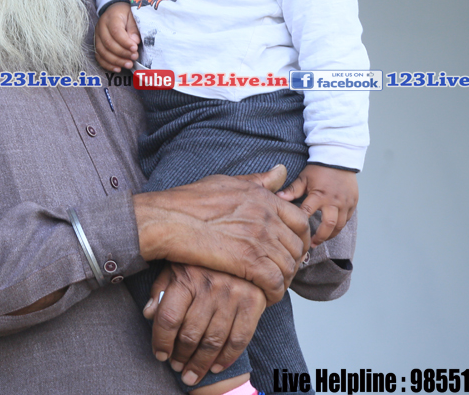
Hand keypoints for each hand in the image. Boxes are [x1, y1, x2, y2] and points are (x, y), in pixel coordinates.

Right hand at [95, 2, 139, 71]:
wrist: (115, 9)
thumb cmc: (126, 14)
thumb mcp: (133, 16)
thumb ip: (134, 28)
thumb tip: (134, 42)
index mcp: (111, 17)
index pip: (116, 31)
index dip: (125, 42)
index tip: (135, 48)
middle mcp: (101, 27)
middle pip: (108, 43)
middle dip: (122, 53)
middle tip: (134, 57)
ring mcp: (97, 36)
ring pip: (102, 51)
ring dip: (116, 61)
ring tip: (128, 64)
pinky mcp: (96, 43)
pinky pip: (98, 56)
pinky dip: (107, 64)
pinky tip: (117, 68)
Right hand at [134, 164, 310, 303]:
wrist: (167, 220)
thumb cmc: (188, 201)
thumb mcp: (227, 182)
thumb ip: (257, 181)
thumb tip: (281, 171)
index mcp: (262, 197)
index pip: (301, 220)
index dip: (302, 239)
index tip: (293, 249)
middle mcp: (265, 216)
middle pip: (297, 246)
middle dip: (293, 262)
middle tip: (281, 272)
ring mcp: (259, 239)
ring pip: (289, 267)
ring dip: (284, 280)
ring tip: (271, 286)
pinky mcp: (249, 262)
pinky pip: (275, 283)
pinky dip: (274, 293)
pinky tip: (264, 296)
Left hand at [142, 263, 264, 387]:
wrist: (244, 246)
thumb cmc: (202, 261)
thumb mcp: (176, 266)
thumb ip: (160, 288)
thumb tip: (148, 313)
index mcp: (186, 276)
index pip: (168, 318)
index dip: (161, 341)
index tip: (160, 354)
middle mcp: (210, 286)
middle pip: (190, 334)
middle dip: (181, 357)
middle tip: (177, 367)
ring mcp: (233, 295)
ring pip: (213, 341)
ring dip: (200, 364)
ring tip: (192, 374)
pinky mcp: (252, 302)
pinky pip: (239, 339)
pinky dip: (226, 358)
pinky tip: (216, 367)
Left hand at [278, 164, 357, 245]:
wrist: (340, 158)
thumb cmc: (319, 169)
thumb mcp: (304, 177)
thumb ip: (292, 190)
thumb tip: (278, 198)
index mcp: (319, 195)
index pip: (308, 212)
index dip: (300, 223)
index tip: (295, 232)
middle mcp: (334, 201)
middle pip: (329, 225)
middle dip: (320, 237)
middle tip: (312, 244)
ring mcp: (346, 203)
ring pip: (340, 225)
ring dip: (330, 235)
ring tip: (321, 240)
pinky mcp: (353, 203)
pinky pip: (347, 219)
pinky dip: (339, 226)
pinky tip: (332, 230)